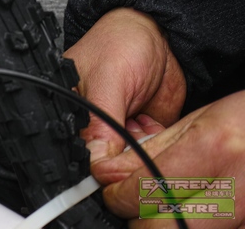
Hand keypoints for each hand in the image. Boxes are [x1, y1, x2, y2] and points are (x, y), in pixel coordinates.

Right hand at [64, 8, 186, 161]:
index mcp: (66, 105)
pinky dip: (155, 146)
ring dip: (139, 149)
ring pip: (125, 159)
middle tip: (128, 128)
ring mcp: (115, 127)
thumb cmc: (120, 41)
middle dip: (118, 154)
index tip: (108, 155)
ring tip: (138, 119)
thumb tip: (95, 163)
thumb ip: (100, 123)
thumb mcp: (107, 80)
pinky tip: (149, 123)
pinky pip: (147, 153)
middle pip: (98, 158)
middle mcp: (88, 120)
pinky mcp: (139, 131)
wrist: (161, 32)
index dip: (89, 158)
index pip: (70, 147)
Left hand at [91, 91, 244, 227]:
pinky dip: (190, 228)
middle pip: (162, 227)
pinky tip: (187, 214)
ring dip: (164, 226)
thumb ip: (148, 151)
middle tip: (133, 205)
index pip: (147, 189)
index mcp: (214, 149)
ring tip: (163, 208)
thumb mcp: (195, 123)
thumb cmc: (244, 122)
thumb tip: (109, 174)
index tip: (111, 190)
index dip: (118, 194)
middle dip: (138, 219)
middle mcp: (235, 187)